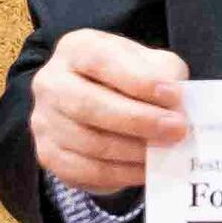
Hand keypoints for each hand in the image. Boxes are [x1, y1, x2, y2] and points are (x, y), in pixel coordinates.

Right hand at [28, 26, 188, 195]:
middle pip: (89, 104)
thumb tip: (175, 104)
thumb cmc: (132, 79)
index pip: (101, 60)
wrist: (106, 107)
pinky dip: (121, 173)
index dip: (138, 79)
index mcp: (76, 48)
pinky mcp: (49, 154)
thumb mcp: (152, 63)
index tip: (173, 95)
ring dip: (134, 151)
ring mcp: (45, 120)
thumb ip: (165, 75)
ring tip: (165, 151)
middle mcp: (51, 82)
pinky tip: (146, 169)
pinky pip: (85, 170)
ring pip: (89, 142)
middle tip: (176, 129)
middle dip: (138, 120)